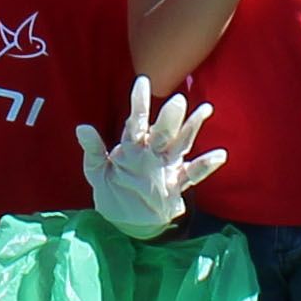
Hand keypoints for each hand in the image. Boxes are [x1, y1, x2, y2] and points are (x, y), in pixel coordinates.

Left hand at [76, 77, 222, 238]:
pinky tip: (219, 155)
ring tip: (205, 109)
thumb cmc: (111, 187)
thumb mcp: (95, 169)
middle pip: (163, 131)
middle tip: (177, 100)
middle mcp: (152, 151)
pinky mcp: (176, 185)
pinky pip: (193, 173)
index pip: (138, 120)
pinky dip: (206, 165)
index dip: (140, 102)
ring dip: (192, 129)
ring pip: (182, 144)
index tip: (142, 81)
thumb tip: (81, 127)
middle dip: (169, 117)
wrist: (123, 218)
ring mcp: (166, 166)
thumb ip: (93, 149)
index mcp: (133, 145)